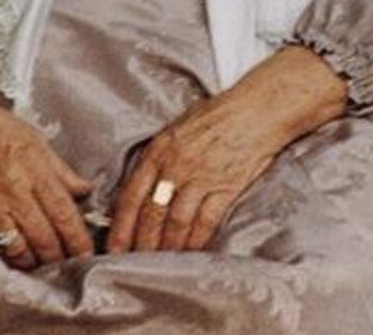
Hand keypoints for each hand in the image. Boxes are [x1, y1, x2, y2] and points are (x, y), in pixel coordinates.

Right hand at [0, 69, 94, 268]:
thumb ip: (59, 168)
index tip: (87, 252)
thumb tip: (84, 190)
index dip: (78, 238)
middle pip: (45, 236)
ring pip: (21, 248)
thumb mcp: (30, 137)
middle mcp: (14, 189)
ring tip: (46, 266)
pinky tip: (18, 260)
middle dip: (61, 256)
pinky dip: (9, 257)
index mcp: (34, 165)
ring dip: (36, 262)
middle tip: (72, 265)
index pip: (64, 212)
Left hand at [106, 88, 290, 254]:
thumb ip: (159, 156)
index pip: (131, 195)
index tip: (114, 246)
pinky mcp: (226, 187)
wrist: (258, 110)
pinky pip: (206, 222)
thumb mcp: (178, 128)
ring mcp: (202, 177)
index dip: (121, 226)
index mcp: (160, 149)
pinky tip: (191, 251)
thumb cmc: (219, 116)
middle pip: (151, 214)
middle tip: (135, 262)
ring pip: (176, 222)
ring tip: (161, 262)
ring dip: (167, 247)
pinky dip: (196, 241)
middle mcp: (177, 165)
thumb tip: (142, 186)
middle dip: (141, 243)